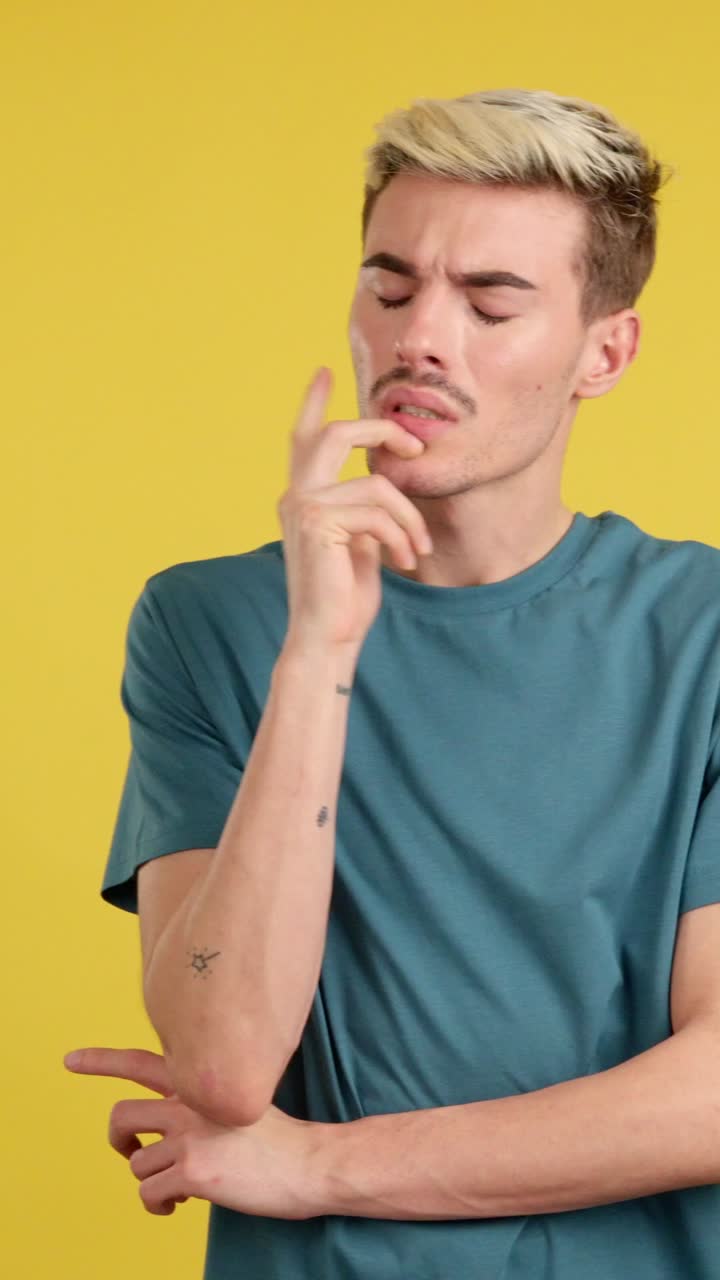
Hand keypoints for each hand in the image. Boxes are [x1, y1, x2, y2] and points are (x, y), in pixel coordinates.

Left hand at [63, 1046, 324, 1218]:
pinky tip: (179, 1204)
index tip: (71, 1060)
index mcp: (199, 1082)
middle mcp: (188, 1102)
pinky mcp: (192, 1170)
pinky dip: (158, 1205)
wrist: (308, 1163)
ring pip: (136, 1163)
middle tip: (134, 1153)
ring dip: (152, 1181)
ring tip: (177, 1188)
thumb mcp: (237, 1099)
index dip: (102, 1061)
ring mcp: (189, 1135)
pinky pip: (149, 1193)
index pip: (141, 1063)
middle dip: (120, 1141)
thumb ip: (201, 1101)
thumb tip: (166, 1128)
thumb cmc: (275, 1139)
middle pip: (121, 1117)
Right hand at [278, 366, 432, 653]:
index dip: (314, 403)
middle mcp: (295, 495)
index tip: (323, 371)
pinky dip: (402, 535)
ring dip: (410, 518)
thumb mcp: (361, 544)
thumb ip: (364, 510)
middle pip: (337, 435)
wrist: (327, 638)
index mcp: (304, 497)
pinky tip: (407, 561)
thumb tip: (387, 486)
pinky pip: (378, 510)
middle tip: (415, 444)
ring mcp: (302, 506)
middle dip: (382, 430)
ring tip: (418, 551)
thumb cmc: (345, 598)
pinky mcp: (318, 522)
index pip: (304, 439)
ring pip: (376, 484)